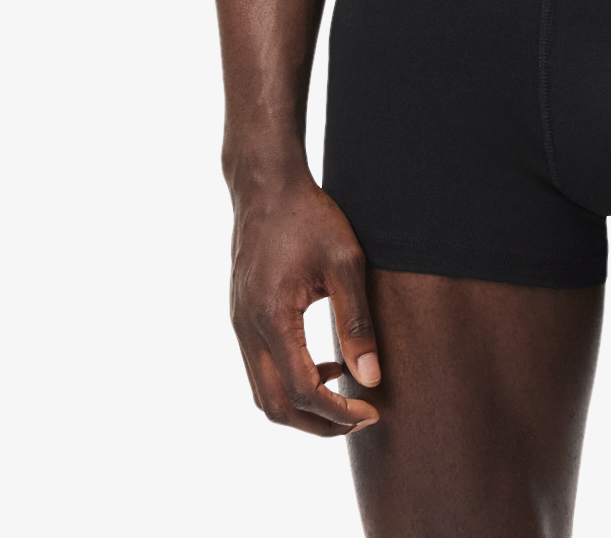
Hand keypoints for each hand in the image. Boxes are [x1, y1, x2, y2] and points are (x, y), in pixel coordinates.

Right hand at [229, 177, 382, 434]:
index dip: (338, 411)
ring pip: (262, 393)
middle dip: (318, 424)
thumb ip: (357, 321)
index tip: (372, 411)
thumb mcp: (345, 263)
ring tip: (344, 396)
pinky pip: (259, 369)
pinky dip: (289, 381)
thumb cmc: (309, 217)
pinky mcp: (241, 317)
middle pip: (274, 407)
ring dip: (301, 406)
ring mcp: (239, 324)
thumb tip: (371, 378)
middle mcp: (247, 329)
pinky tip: (324, 362)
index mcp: (272, 319)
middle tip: (359, 418)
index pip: (302, 391)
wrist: (266, 186)